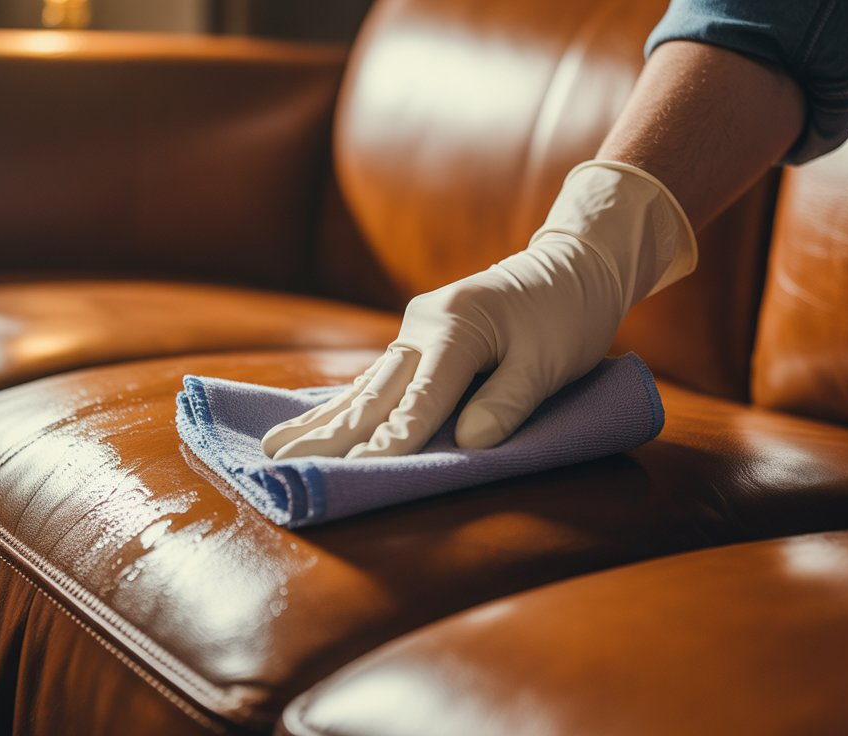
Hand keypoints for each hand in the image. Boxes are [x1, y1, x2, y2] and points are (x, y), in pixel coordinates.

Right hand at [262, 161, 695, 458]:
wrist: (572, 266)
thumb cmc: (567, 315)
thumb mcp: (552, 361)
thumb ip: (508, 401)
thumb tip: (466, 442)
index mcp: (457, 328)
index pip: (419, 400)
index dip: (391, 443)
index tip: (357, 476)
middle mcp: (423, 326)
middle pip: (374, 392)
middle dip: (330, 434)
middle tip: (283, 463)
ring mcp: (414, 331)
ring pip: (365, 386)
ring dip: (322, 421)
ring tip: (276, 447)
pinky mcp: (416, 340)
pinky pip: (376, 379)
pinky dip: (343, 404)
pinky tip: (313, 424)